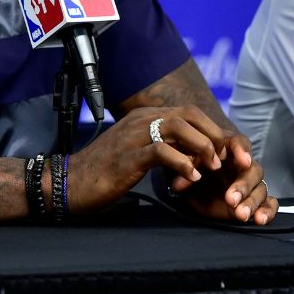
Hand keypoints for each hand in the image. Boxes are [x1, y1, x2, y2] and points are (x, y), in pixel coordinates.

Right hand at [67, 105, 226, 213]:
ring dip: (201, 146)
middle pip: (188, 114)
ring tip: (211, 166)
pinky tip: (191, 178)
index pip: (187, 112)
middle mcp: (141, 120)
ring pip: (178, 127)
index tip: (222, 149)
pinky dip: (182, 163)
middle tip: (223, 157)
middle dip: (212, 134)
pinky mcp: (128, 157)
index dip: (210, 128)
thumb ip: (161, 147)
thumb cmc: (104, 170)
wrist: (69, 182)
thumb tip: (190, 154)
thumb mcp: (137, 152)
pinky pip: (162, 152)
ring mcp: (134, 136)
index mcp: (144, 117)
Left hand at [172, 132, 277, 224]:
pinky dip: (268, 211)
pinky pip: (269, 203)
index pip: (240, 143)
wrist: (194, 187)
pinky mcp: (253, 201)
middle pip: (254, 170)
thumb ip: (186, 171)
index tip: (243, 161)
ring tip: (241, 215)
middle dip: (243, 185)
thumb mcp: (186, 167)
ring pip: (261, 189)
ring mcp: (250, 184)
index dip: (243, 151)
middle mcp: (243, 165)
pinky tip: (260, 220)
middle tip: (230, 199)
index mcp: (228, 149)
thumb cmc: (193, 170)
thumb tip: (178, 184)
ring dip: (252, 202)